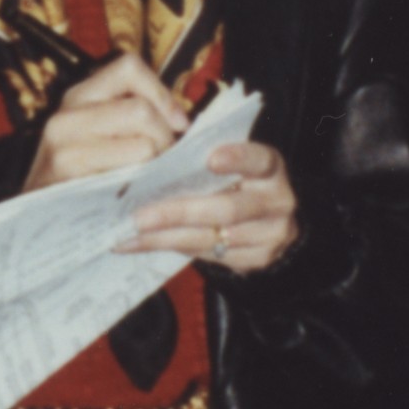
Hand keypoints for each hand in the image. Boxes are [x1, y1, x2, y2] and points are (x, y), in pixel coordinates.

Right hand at [22, 53, 190, 190]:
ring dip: (157, 164)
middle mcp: (67, 114)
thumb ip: (131, 118)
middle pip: (141, 109)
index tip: (176, 123)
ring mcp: (65, 146)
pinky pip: (130, 175)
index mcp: (79, 97)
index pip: (128, 67)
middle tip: (164, 161)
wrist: (39, 222)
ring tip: (151, 178)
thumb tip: (181, 120)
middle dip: (165, 137)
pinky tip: (139, 195)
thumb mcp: (96, 136)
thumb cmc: (79, 179)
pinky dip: (145, 185)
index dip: (161, 93)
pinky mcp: (71, 179)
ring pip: (142, 143)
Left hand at [125, 141, 300, 274]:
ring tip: (131, 234)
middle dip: (179, 213)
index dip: (237, 158)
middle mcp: (277, 201)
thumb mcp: (236, 163)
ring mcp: (270, 234)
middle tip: (140, 216)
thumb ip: (207, 157)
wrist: (273, 225)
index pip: (259, 160)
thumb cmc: (240, 182)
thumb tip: (156, 149)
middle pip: (227, 209)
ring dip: (166, 237)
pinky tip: (143, 244)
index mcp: (270, 168)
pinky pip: (208, 255)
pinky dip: (173, 247)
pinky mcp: (258, 259)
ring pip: (212, 238)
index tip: (210, 159)